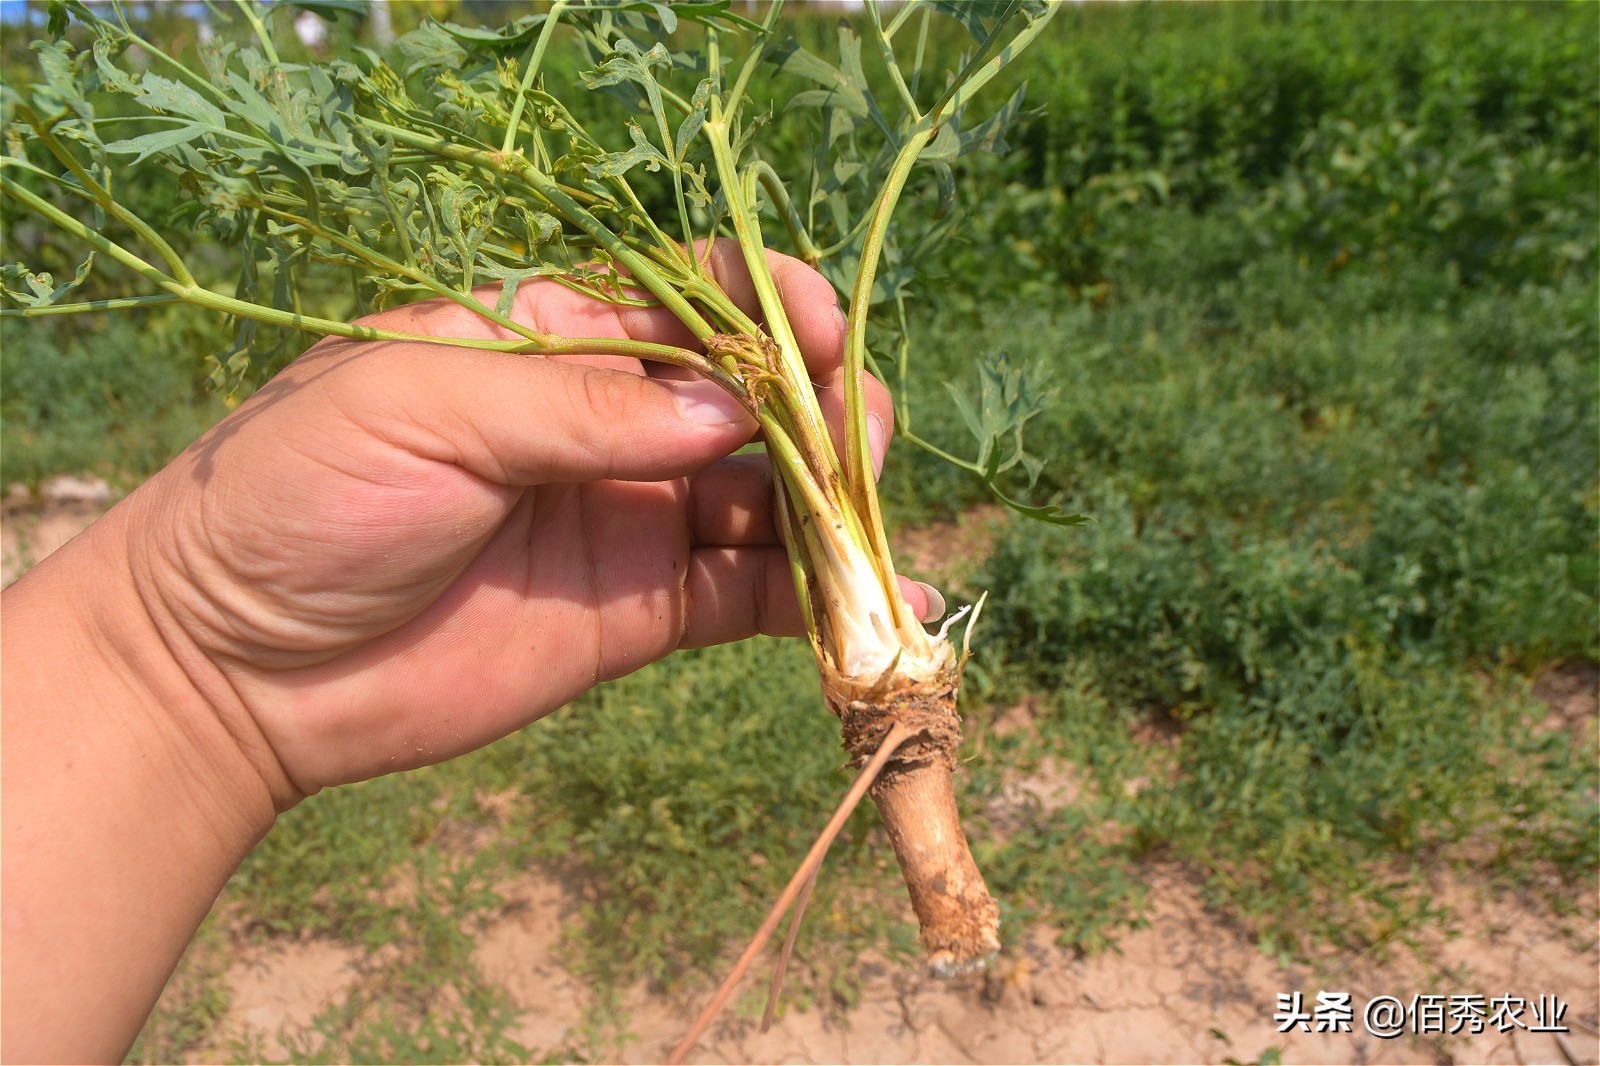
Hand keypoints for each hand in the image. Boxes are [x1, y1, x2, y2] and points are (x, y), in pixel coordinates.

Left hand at [112, 241, 928, 802]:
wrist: (237, 667)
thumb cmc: (303, 498)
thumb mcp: (424, 411)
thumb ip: (578, 408)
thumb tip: (728, 409)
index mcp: (553, 340)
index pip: (688, 298)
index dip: (765, 304)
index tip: (817, 335)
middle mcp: (609, 426)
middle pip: (752, 398)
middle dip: (820, 409)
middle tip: (856, 443)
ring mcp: (631, 520)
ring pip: (766, 497)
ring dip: (832, 506)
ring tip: (868, 526)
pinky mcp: (640, 616)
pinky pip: (747, 596)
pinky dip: (813, 601)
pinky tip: (880, 611)